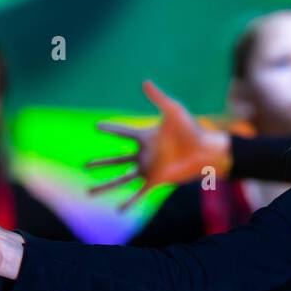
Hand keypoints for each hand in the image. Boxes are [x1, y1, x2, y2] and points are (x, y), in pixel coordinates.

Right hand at [86, 80, 230, 210]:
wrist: (205, 150)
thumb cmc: (191, 129)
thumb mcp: (172, 110)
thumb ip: (157, 97)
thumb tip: (144, 82)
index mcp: (146, 137)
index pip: (122, 132)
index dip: (110, 129)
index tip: (96, 126)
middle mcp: (144, 154)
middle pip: (117, 160)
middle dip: (101, 163)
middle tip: (84, 165)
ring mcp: (149, 169)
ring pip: (121, 179)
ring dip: (105, 185)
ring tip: (88, 191)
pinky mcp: (156, 180)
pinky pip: (139, 193)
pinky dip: (129, 202)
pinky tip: (118, 209)